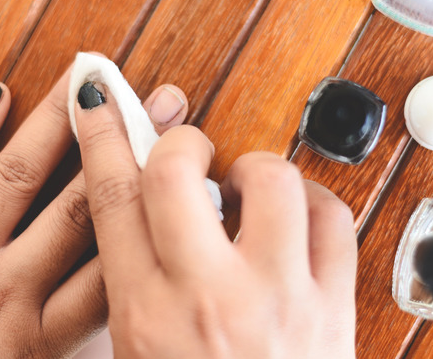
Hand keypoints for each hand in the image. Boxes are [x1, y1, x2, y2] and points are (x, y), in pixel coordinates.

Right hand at [75, 82, 356, 357]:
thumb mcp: (137, 357)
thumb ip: (131, 287)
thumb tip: (135, 217)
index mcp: (144, 317)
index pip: (111, 199)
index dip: (100, 136)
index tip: (98, 98)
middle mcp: (207, 299)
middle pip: (177, 172)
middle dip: (177, 140)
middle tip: (185, 149)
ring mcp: (277, 298)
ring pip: (268, 180)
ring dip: (254, 169)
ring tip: (247, 188)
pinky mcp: (333, 303)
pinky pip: (333, 217)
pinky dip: (314, 202)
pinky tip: (296, 218)